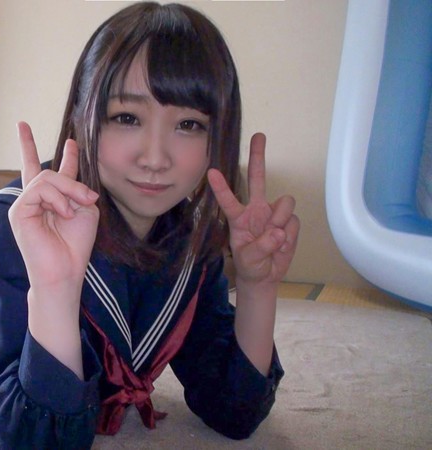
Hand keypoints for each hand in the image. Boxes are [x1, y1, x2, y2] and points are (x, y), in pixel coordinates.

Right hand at [8, 122, 99, 294]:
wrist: (64, 271)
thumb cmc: (75, 246)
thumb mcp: (85, 210)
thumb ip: (77, 189)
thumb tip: (66, 179)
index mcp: (51, 201)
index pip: (50, 173)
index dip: (61, 155)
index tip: (70, 140)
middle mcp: (34, 201)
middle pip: (37, 166)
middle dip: (64, 159)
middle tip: (81, 173)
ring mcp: (24, 205)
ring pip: (47, 177)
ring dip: (69, 190)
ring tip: (76, 209)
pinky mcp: (18, 211)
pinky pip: (40, 189)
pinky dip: (57, 199)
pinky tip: (64, 214)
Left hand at [207, 133, 299, 285]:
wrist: (265, 276)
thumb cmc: (250, 264)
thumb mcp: (248, 259)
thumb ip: (261, 246)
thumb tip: (278, 231)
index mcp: (239, 218)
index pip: (229, 200)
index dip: (221, 187)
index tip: (211, 172)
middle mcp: (256, 210)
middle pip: (258, 178)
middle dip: (259, 156)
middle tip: (258, 135)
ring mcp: (273, 214)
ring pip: (285, 203)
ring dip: (281, 220)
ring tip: (274, 239)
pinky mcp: (289, 222)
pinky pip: (294, 222)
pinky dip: (290, 235)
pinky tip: (282, 244)